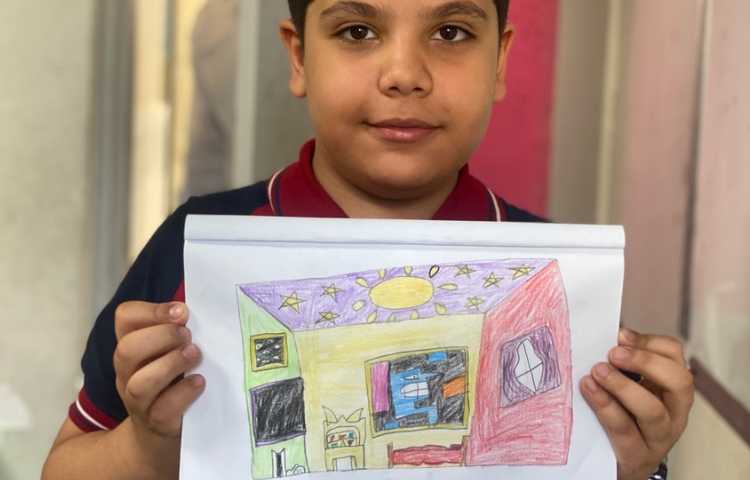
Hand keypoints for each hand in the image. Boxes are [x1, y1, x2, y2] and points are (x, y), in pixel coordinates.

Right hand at [113, 301, 204, 439]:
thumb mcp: (170, 351)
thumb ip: (179, 330)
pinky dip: (183, 392)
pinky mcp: (156, 422)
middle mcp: (128, 372)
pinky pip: (162, 409)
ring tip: (195, 355)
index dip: (151, 311)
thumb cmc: (171, 381)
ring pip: (140, 383)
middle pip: (127, 350)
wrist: (160, 433)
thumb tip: (198, 307)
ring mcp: (138, 400)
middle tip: (188, 335)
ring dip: (171, 364)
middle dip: (161, 336)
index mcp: (131, 346)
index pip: (125, 318)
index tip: (182, 312)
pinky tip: (199, 382)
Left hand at [580, 328, 693, 479]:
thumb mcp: (626, 387)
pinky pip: (625, 430)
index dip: (650, 342)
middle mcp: (674, 413)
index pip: (675, 356)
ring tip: (597, 371)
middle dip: (645, 362)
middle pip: (679, 382)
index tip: (621, 336)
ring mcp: (659, 437)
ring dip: (623, 387)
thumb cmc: (620, 416)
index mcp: (671, 389)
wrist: (613, 463)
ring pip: (653, 411)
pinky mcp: (637, 456)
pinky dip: (606, 408)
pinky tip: (589, 390)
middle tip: (613, 353)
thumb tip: (607, 334)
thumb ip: (620, 363)